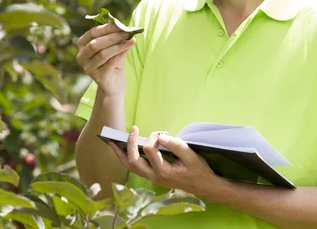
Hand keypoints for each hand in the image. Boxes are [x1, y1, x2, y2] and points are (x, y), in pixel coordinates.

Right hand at [76, 23, 134, 95]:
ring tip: (131, 40)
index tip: (120, 24)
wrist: (115, 81)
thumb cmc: (113, 60)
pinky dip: (119, 54)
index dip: (107, 27)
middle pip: (95, 43)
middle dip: (112, 36)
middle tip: (127, 32)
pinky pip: (109, 63)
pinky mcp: (97, 77)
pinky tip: (127, 49)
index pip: (92, 32)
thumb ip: (115, 36)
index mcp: (82, 44)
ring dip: (118, 45)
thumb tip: (124, 27)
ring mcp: (87, 68)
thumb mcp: (113, 45)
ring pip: (102, 54)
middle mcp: (81, 56)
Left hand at [108, 126, 222, 197]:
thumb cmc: (198, 170)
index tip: (160, 133)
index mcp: (163, 171)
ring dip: (121, 154)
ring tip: (112, 142)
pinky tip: (123, 149)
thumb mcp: (190, 155)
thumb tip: (160, 137)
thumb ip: (175, 144)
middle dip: (129, 145)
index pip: (149, 150)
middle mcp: (154, 176)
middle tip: (131, 130)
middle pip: (133, 162)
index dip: (153, 137)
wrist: (204, 186)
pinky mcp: (153, 176)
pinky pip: (136, 168)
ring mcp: (152, 178)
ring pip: (131, 167)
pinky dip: (127, 158)